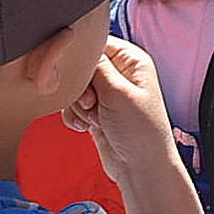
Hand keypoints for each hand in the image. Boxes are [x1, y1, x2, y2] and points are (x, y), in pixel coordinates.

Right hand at [62, 38, 179, 183]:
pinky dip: (75, 117)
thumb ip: (95, 67)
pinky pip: (72, 106)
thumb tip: (77, 48)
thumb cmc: (141, 131)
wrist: (141, 169)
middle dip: (80, 88)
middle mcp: (119, 73)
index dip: (83, 60)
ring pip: (73, 88)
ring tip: (96, 119)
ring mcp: (106, 94)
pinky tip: (87, 128)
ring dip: (78, 106)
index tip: (81, 76)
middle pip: (80, 67)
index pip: (96, 43)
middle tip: (92, 103)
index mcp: (131, 60)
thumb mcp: (118, 92)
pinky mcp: (95, 111)